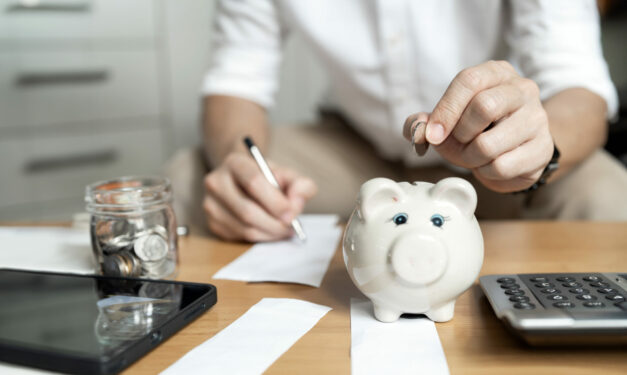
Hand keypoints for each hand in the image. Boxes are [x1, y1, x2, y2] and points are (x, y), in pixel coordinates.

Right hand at [203, 152, 316, 241]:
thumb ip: (300, 185)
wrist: (244, 181)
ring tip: (285, 229)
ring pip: (245, 229)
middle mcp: (216, 182)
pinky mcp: (212, 223)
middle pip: (247, 211)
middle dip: (275, 223)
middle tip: (291, 227)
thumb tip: (296, 203)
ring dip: (270, 234)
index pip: (254, 183)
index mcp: (234, 162)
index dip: (276, 202)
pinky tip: (271, 230)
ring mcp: (210, 204)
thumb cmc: (267, 178)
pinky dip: (261, 238)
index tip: (292, 214)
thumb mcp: (287, 174)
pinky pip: (240, 238)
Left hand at [404, 60, 553, 192]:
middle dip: (460, 134)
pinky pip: (502, 166)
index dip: (446, 109)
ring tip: (472, 156)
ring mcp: (537, 118)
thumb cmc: (478, 129)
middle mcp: (522, 89)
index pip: (469, 80)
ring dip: (470, 158)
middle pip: (484, 106)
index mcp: (496, 72)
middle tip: (457, 144)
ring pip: (489, 144)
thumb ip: (425, 123)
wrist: (517, 149)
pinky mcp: (543, 148)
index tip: (433, 134)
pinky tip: (490, 165)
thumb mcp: (449, 120)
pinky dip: (486, 172)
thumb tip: (416, 132)